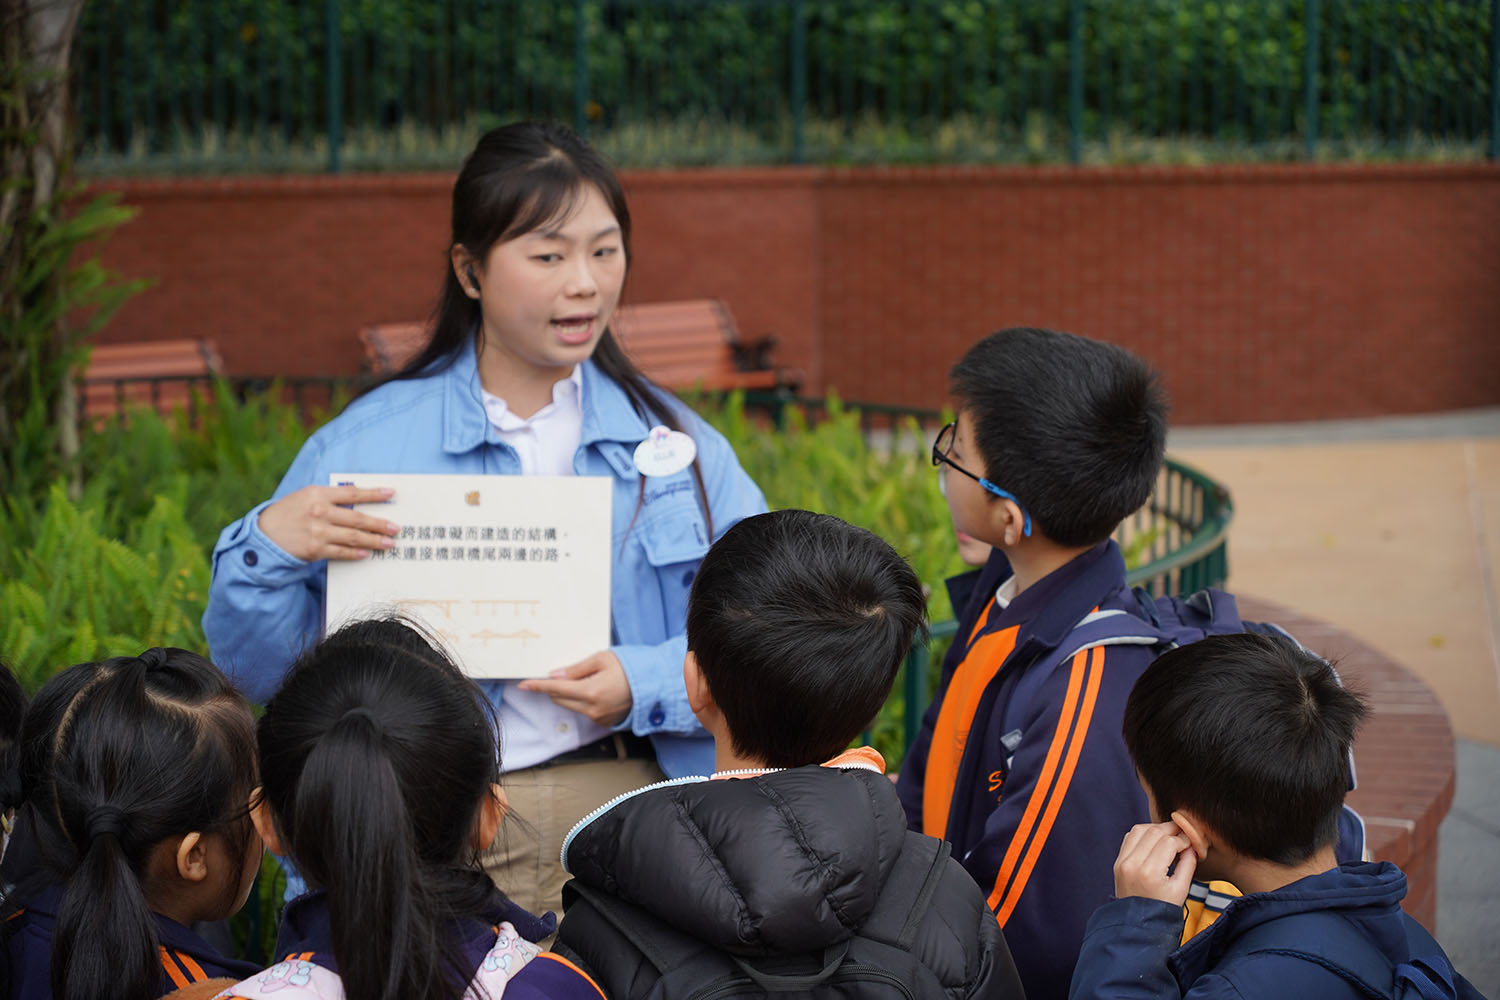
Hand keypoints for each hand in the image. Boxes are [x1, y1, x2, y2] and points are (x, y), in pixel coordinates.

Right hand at [257, 485, 397, 561]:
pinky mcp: (315, 550)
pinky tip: (367, 554)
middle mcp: (319, 512)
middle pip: (357, 518)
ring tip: (389, 543)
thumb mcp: (305, 496)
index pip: (352, 493)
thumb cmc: (288, 513)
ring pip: (353, 537)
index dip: (374, 494)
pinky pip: (341, 552)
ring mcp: (318, 532)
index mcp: (318, 494)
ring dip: (374, 541)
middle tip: (396, 528)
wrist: (264, 535)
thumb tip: (358, 500)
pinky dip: (355, 554)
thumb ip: (330, 497)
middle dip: (380, 524)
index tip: (391, 494)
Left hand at [517, 650, 632, 726]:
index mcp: (590, 691)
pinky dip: (583, 701)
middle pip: (560, 699)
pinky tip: (599, 691)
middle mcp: (592, 709)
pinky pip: (584, 711)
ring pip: (571, 706)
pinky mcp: (603, 723)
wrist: (653, 685)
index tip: (523, 684)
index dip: (538, 686)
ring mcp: (598, 718)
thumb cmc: (629, 668)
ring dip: (570, 694)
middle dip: (556, 687)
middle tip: (566, 674)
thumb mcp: (602, 659)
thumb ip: (576, 669)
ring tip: (590, 680)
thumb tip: (555, 676)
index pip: (555, 689)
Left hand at [1113, 821, 1197, 904]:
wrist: (1136, 925)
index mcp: (1150, 873)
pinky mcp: (1117, 862)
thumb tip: (1192, 845)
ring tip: (1170, 835)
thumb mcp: (1181, 891)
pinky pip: (1129, 838)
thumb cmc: (1162, 910)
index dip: (1183, 839)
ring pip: (1139, 830)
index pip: (1168, 842)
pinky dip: (1143, 834)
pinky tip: (1154, 840)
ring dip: (1156, 828)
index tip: (1191, 842)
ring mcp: (1122, 862)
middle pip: (1153, 832)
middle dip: (1171, 829)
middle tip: (1183, 833)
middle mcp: (1132, 865)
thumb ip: (1188, 864)